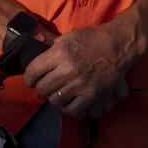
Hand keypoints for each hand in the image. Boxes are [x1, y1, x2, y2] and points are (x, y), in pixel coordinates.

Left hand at [23, 20, 137, 116]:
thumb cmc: (93, 39)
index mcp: (60, 53)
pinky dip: (69, 108)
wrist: (119, 45)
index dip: (29, 78)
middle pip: (42, 88)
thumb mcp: (69, 37)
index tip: (31, 80)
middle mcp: (67, 69)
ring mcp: (80, 83)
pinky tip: (70, 101)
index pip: (32, 71)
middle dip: (42, 88)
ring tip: (61, 92)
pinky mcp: (91, 94)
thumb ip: (52, 49)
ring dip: (55, 97)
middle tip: (47, 85)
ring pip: (55, 100)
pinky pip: (72, 109)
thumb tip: (37, 59)